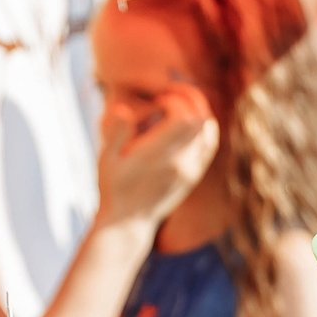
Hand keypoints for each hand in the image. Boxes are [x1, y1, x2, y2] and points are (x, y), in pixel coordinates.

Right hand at [98, 87, 218, 226]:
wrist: (128, 222)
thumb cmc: (113, 188)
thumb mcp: (107, 160)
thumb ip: (116, 133)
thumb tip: (123, 109)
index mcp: (159, 155)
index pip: (183, 117)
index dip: (174, 100)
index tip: (157, 101)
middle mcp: (181, 163)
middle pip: (200, 119)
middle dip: (189, 98)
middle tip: (170, 94)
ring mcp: (191, 170)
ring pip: (209, 130)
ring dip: (197, 110)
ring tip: (178, 104)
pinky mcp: (194, 175)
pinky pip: (209, 144)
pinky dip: (204, 126)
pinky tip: (187, 121)